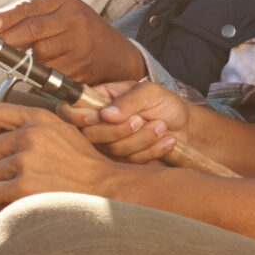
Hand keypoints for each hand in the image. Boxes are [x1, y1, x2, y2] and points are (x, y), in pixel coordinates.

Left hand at [0, 0, 146, 85]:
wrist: (114, 52)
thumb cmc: (75, 29)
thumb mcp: (56, 12)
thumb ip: (26, 17)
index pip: (29, 8)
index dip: (7, 18)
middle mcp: (74, 18)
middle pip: (32, 30)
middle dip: (6, 42)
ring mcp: (80, 43)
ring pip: (39, 54)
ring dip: (23, 60)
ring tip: (19, 59)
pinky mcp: (81, 66)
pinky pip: (49, 73)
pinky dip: (38, 73)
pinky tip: (38, 70)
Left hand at [0, 103, 149, 205]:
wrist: (104, 188)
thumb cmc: (83, 164)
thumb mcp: (63, 131)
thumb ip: (35, 126)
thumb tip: (2, 131)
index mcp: (40, 119)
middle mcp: (31, 136)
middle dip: (2, 161)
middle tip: (22, 171)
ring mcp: (26, 161)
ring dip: (6, 182)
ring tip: (30, 185)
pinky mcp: (23, 185)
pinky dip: (4, 198)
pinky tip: (24, 197)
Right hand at [74, 79, 192, 164]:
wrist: (185, 126)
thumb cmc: (163, 103)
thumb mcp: (149, 92)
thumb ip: (128, 100)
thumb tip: (105, 114)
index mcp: (97, 101)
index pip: (69, 111)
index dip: (77, 117)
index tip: (97, 117)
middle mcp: (99, 124)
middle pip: (90, 135)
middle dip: (119, 130)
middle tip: (141, 119)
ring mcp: (110, 145)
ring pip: (113, 150)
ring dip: (142, 138)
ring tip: (160, 126)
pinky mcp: (125, 163)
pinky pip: (131, 162)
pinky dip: (152, 149)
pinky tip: (165, 140)